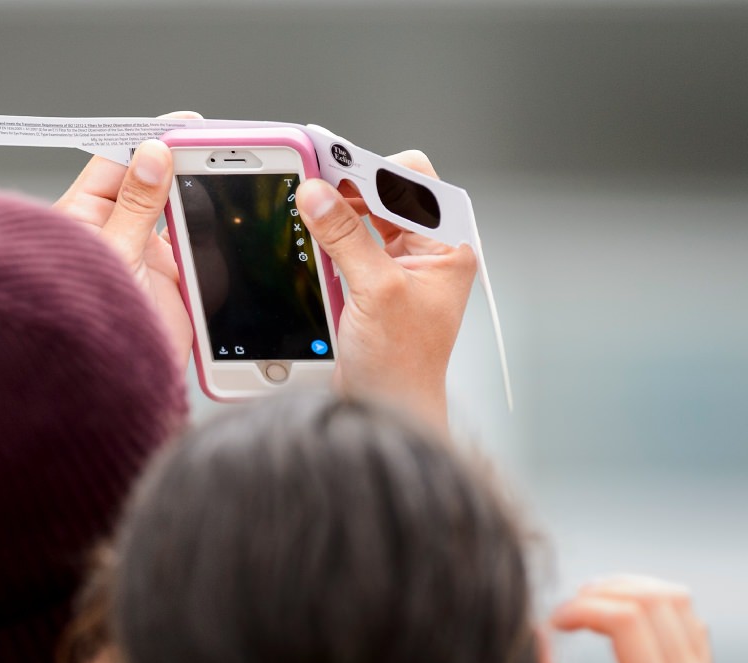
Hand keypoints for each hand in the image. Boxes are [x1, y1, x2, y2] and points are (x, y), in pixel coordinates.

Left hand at [52, 111, 201, 369]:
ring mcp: (140, 258)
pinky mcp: (168, 285)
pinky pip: (194, 252)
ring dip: (197, 202)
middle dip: (180, 168)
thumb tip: (153, 155)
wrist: (101, 386)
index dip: (149, 141)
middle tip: (214, 151)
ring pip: (176, 216)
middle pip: (151, 185)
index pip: (116, 163)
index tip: (182, 127)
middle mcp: (112, 233)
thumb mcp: (110, 253)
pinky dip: (211, 238)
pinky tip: (227, 225)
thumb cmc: (76, 323)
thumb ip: (135, 204)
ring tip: (225, 181)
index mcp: (82, 217)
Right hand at [295, 151, 476, 429]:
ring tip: (307, 208)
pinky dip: (327, 237)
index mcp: (446, 248)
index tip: (331, 163)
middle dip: (348, 188)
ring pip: (362, 217)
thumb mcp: (374, 291)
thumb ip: (345, 237)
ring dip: (335, 212)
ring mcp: (397, 267)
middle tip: (311, 182)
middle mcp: (425, 253)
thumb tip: (316, 194)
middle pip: (384, 194)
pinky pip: (347, 243)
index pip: (413, 182)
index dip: (372, 169)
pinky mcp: (370, 283)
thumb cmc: (402, 364)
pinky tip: (310, 238)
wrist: (387, 409)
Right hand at [550, 575, 712, 662]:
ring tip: (597, 600)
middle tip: (572, 607)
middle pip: (650, 598)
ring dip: (628, 588)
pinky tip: (628, 612)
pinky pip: (690, 616)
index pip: (624, 620)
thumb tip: (539, 637)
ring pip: (675, 597)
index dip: (581, 609)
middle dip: (601, 591)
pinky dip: (654, 600)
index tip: (557, 620)